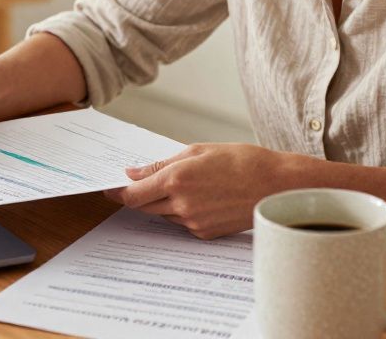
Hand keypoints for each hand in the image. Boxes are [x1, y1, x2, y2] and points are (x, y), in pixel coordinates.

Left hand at [103, 143, 295, 238]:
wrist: (276, 185)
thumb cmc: (242, 161)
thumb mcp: (198, 151)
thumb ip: (162, 164)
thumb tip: (134, 172)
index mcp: (176, 180)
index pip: (132, 194)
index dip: (117, 192)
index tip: (109, 188)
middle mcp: (181, 205)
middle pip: (144, 206)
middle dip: (140, 195)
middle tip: (140, 183)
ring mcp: (194, 222)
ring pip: (163, 214)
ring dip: (163, 202)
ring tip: (185, 185)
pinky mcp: (205, 233)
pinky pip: (182, 223)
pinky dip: (182, 211)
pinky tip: (200, 197)